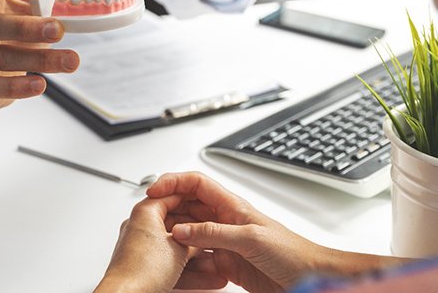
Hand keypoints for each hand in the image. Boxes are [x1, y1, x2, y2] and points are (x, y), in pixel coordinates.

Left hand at [95, 194, 227, 292]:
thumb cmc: (142, 270)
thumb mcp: (180, 249)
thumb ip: (195, 239)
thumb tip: (204, 237)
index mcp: (145, 212)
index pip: (173, 196)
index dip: (195, 200)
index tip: (210, 205)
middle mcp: (141, 226)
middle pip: (176, 223)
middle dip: (198, 233)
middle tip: (215, 234)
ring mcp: (142, 248)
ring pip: (175, 247)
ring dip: (196, 256)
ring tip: (216, 262)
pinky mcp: (144, 267)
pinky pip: (170, 263)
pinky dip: (188, 270)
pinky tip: (206, 278)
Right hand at [147, 172, 402, 292]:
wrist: (310, 278)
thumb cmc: (292, 252)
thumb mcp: (250, 238)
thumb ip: (214, 233)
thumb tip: (181, 230)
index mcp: (231, 205)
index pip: (196, 183)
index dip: (173, 182)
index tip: (153, 190)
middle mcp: (225, 220)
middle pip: (188, 208)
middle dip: (168, 212)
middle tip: (150, 223)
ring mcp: (224, 242)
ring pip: (190, 236)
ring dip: (176, 240)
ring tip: (160, 248)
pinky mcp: (227, 264)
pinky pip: (199, 260)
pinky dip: (188, 264)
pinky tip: (180, 269)